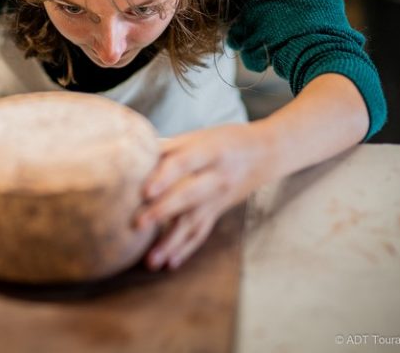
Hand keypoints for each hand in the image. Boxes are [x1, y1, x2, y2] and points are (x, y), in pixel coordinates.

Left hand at [135, 123, 273, 270]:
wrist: (267, 152)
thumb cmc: (224, 140)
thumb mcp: (199, 136)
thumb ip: (169, 146)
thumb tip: (133, 154)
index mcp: (209, 150)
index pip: (184, 163)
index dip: (165, 176)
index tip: (145, 191)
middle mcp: (216, 176)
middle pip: (188, 195)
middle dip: (163, 211)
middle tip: (138, 224)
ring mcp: (218, 197)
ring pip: (194, 221)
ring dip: (172, 242)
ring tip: (151, 261)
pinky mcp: (218, 211)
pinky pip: (202, 232)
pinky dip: (186, 249)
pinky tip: (170, 263)